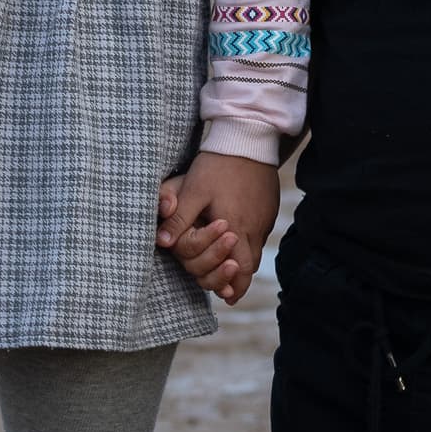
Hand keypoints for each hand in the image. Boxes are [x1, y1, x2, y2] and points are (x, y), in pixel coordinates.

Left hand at [157, 154, 279, 305]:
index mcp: (233, 226)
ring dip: (243, 266)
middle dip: (237, 281)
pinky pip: (259, 237)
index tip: (223, 295)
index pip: (236, 268)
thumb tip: (162, 244)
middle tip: (228, 292)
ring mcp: (263, 220)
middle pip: (249, 267)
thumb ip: (178, 218)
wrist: (248, 137)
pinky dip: (248, 247)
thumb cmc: (217, 164)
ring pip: (256, 253)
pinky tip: (238, 243)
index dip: (228, 283)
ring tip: (232, 274)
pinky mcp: (267, 210)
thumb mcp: (192, 189)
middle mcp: (252, 228)